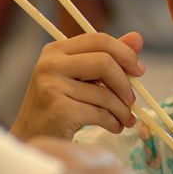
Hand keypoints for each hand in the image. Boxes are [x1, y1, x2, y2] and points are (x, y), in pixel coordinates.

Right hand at [11, 32, 144, 139]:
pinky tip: (115, 127)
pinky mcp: (58, 109)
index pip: (99, 39)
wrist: (34, 136)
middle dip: (125, 83)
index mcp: (57, 49)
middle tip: (132, 99)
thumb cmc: (62, 102)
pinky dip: (113, 122)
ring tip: (126, 119)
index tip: (139, 70)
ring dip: (122, 110)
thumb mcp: (84, 75)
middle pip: (104, 61)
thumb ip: (110, 56)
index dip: (125, 53)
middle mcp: (50, 63)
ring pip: (104, 93)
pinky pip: (99, 113)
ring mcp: (51, 86)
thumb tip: (138, 37)